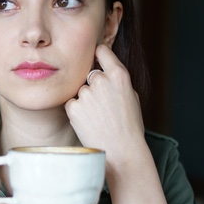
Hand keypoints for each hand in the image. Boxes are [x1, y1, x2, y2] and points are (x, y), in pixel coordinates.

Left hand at [65, 45, 145, 171]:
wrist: (122, 152)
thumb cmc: (130, 127)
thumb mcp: (131, 97)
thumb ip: (117, 82)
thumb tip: (105, 71)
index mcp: (119, 75)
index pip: (102, 51)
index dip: (98, 54)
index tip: (95, 55)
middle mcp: (101, 80)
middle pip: (90, 75)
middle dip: (93, 87)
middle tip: (103, 107)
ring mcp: (86, 93)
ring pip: (80, 91)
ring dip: (85, 101)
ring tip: (98, 119)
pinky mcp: (73, 107)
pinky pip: (71, 103)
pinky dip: (77, 112)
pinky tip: (89, 123)